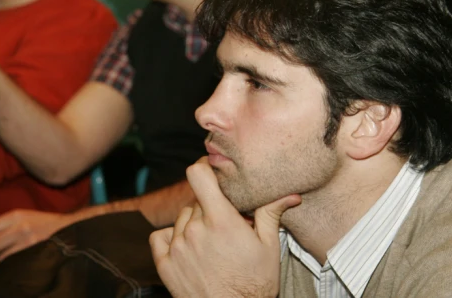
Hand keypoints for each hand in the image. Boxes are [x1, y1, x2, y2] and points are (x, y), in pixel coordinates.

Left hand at [0, 209, 76, 272]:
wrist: (71, 229)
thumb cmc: (47, 225)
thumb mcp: (28, 217)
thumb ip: (8, 225)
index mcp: (15, 215)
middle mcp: (20, 225)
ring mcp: (27, 238)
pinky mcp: (33, 250)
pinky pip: (9, 263)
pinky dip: (0, 270)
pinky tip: (0, 274)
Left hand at [149, 158, 300, 297]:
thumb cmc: (254, 285)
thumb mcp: (269, 248)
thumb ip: (271, 214)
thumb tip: (290, 195)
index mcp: (220, 220)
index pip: (198, 174)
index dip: (204, 166)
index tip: (212, 170)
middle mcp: (194, 230)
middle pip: (195, 200)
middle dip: (210, 206)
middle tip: (225, 224)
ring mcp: (177, 247)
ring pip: (181, 219)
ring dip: (194, 224)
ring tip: (211, 242)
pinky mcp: (165, 264)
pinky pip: (160, 237)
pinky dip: (171, 237)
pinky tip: (188, 247)